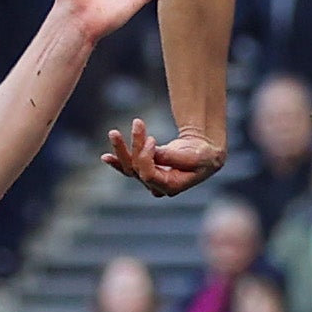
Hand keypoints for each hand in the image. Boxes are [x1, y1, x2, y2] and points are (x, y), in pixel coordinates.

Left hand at [102, 117, 225, 195]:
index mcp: (171, 186)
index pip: (148, 174)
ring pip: (130, 166)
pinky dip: (117, 161)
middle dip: (132, 147)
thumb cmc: (203, 155)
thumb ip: (171, 156)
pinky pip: (129, 167)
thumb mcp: (192, 155)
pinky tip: (105, 157)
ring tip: (114, 133)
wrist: (206, 154)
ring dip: (122, 149)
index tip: (152, 139)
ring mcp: (150, 180)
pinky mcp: (146, 171)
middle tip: (137, 124)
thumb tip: (152, 153)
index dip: (145, 157)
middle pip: (136, 169)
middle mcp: (157, 186)